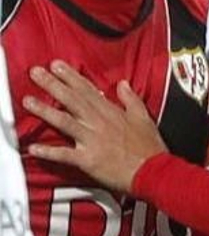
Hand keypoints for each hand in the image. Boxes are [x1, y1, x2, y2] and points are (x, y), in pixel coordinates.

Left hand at [23, 62, 164, 193]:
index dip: (71, 77)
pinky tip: (34, 148)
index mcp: (111, 113)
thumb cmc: (149, 147)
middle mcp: (99, 123)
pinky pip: (65, 155)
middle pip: (73, 100)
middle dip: (54, 85)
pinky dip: (50, 152)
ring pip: (65, 122)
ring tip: (28, 101)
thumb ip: (131, 99)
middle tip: (37, 72)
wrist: (153, 171)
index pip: (88, 90)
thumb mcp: (144, 117)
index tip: (57, 65)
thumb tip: (123, 84)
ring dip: (45, 111)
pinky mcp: (88, 159)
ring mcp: (92, 140)